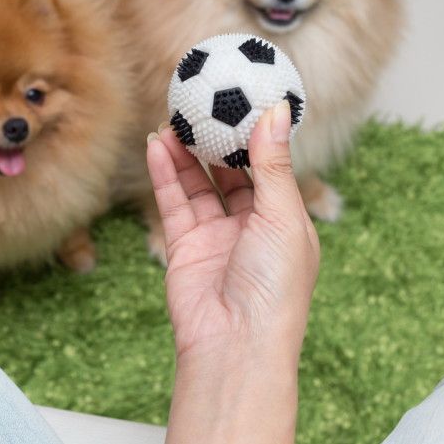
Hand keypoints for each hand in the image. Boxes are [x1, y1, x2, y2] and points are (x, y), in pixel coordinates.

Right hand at [147, 100, 319, 442]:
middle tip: (204, 102)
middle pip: (231, 172)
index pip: (272, 168)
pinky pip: (173, 200)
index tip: (245, 99)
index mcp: (286, 221)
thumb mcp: (283, 217)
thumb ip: (273, 164)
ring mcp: (215, 235)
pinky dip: (164, 172)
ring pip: (199, 183)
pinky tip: (157, 144)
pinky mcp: (184, 244)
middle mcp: (251, 226)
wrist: (235, 344)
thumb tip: (277, 111)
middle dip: (218, 139)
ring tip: (173, 118)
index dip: (257, 135)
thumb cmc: (274, 288)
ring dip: (186, 152)